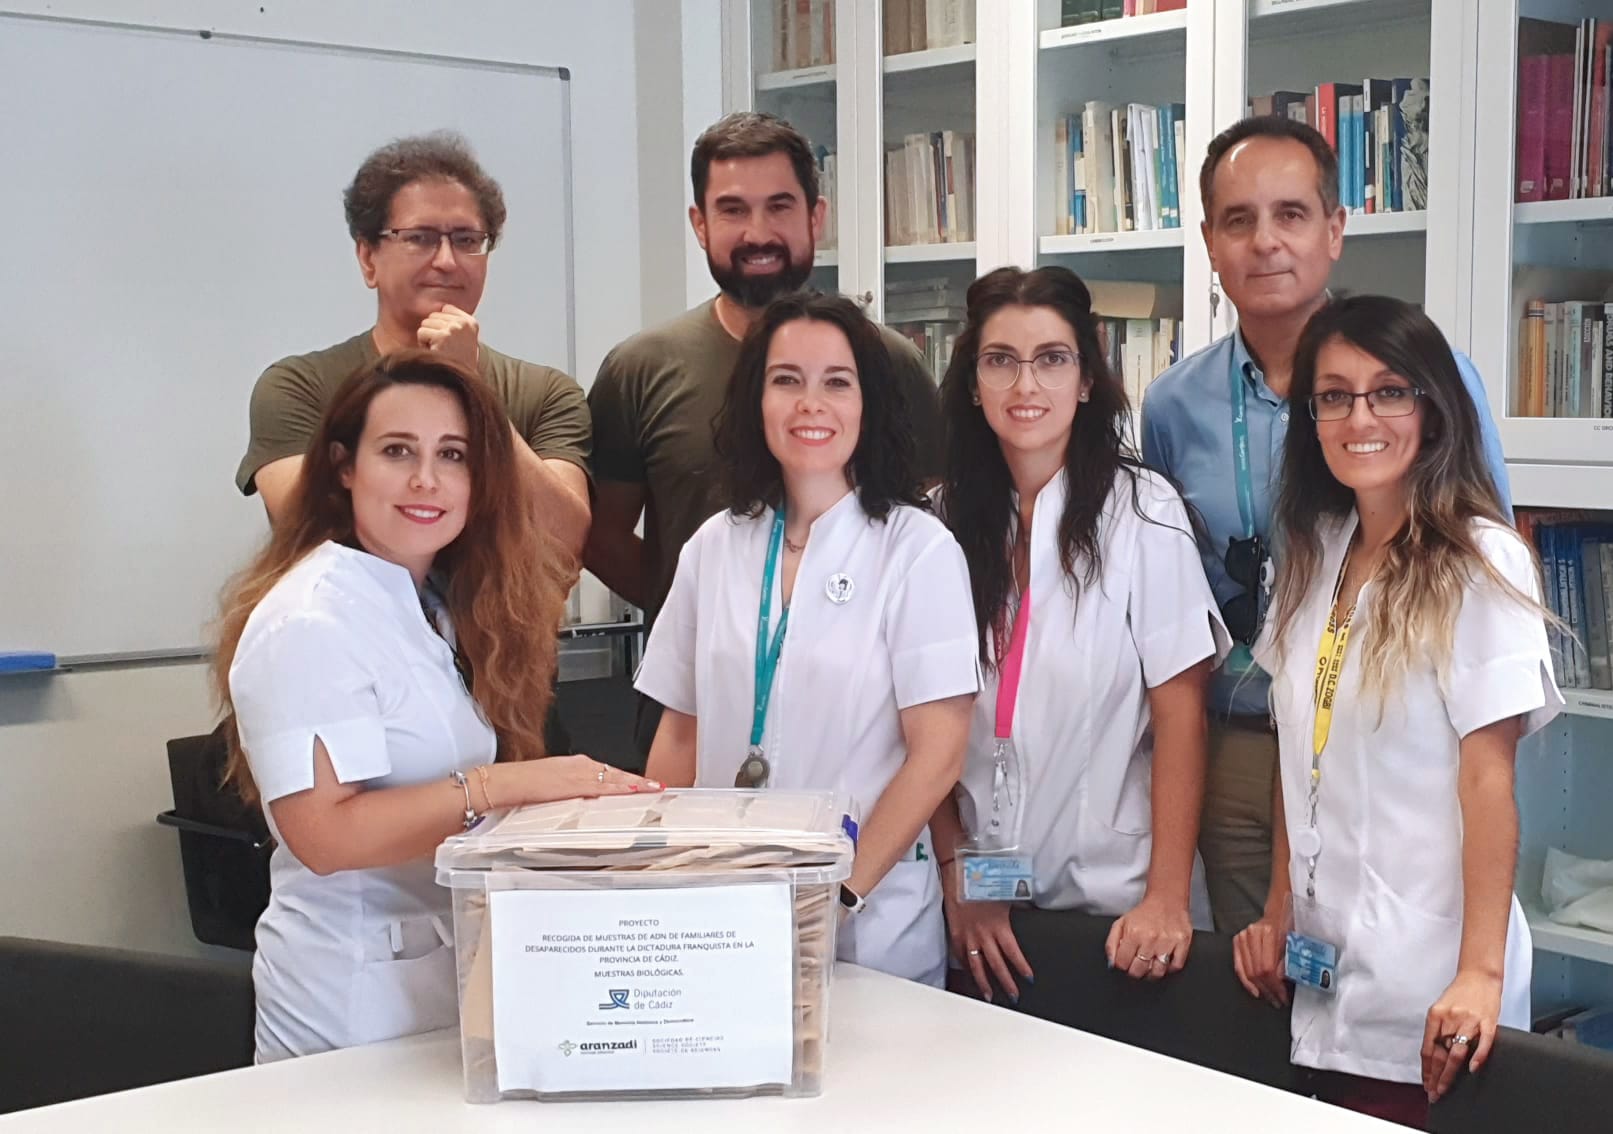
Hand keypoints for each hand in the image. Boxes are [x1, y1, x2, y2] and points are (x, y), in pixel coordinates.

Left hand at [417, 304, 479, 367]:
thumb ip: (455, 322)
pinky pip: (422, 332)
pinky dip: (423, 344)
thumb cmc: (458, 362)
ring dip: (427, 337)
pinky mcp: (443, 336)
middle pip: (433, 315)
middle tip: (443, 347)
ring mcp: (454, 329)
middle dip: (433, 330)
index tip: (448, 339)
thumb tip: (440, 307)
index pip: (446, 308)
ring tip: (438, 350)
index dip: (441, 324)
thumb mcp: (464, 339)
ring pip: (426, 323)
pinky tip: (433, 352)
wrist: (460, 381)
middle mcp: (464, 324)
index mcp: (471, 323)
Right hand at [495, 754, 659, 807]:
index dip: (627, 779)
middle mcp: (580, 766)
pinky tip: (632, 790)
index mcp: (575, 766)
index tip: (643, 784)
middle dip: (636, 781)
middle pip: (615, 773)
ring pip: (613, 777)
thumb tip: (585, 802)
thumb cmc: (524, 786)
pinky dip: (619, 786)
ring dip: (633, 783)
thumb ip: (572, 792)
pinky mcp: (574, 782)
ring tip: (652, 789)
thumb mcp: (554, 787)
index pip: (607, 772)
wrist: (507, 782)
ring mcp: (578, 773)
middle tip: (657, 786)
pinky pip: (603, 785)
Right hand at [942, 876, 1031, 1001]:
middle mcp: (984, 934)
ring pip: (976, 966)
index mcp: (999, 925)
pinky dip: (966, 967)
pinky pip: (961, 956)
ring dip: (983, 982)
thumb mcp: (1006, 892)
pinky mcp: (955, 934)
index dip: (1021, 968)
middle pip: (996, 965)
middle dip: (1006, 982)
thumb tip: (1032, 908)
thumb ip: (1019, 905)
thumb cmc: (983, 879)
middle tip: (1013, 996)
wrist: (958, 872)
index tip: (1029, 979)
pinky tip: (970, 975)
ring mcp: (968, 936)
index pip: (1013, 953)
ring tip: (989, 995)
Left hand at [1106, 893, 1191, 980]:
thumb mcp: (1121, 923)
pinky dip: (1169, 968)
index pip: (1122, 963)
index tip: (1125, 963)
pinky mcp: (1182, 943)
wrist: (1166, 899)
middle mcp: (1150, 938)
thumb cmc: (1144, 913)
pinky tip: (1164, 961)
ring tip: (1150, 965)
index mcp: (1133, 933)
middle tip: (1137, 966)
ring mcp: (1167, 942)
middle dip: (1135, 972)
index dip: (1122, 966)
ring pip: (1158, 972)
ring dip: (1152, 974)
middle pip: (1139, 970)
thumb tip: (1111, 963)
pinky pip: (1176, 966)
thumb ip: (1111, 943)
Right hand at [1233, 914, 1290, 1006]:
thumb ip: (1289, 960)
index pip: (1267, 967)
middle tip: (1278, 1000)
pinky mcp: (1238, 940)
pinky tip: (1254, 990)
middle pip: (1256, 971)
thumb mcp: (1296, 942)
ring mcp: (1244, 937)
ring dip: (1259, 988)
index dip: (1275, 986)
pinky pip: (1239, 965)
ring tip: (1269, 997)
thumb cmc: (1291, 926)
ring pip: (1247, 971)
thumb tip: (1282, 979)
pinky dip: (1245, 980)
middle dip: (1268, 990)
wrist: (1280, 912)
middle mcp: (1253, 934)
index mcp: (1269, 932)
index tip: (1283, 996)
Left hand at [1422, 968, 1501, 1101]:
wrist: (1479, 975)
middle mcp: (1450, 1018)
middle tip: (1434, 1093)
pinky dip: (1478, 1057)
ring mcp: (1469, 1020)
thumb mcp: (1442, 1009)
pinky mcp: (1488, 1021)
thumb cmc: (1460, 993)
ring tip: (1446, 1088)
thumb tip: (1434, 1057)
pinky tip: (1472, 1070)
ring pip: (1457, 1052)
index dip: (1426, 1069)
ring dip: (1450, 1073)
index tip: (1426, 1083)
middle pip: (1440, 1054)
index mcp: (1435, 1015)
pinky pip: (1483, 1043)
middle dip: (1435, 1076)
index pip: (1428, 1048)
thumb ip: (1439, 1030)